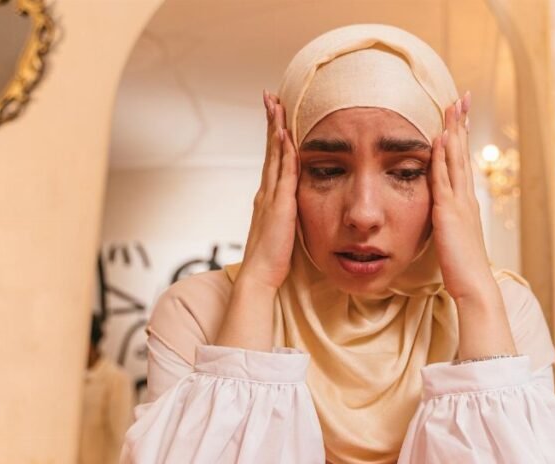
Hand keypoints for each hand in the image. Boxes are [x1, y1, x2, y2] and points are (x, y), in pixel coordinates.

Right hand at [234, 91, 299, 291]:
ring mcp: (270, 196)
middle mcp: (266, 192)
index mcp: (267, 198)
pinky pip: (283, 171)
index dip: (274, 136)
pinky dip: (283, 151)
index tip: (276, 115)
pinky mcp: (279, 204)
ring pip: (274, 154)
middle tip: (270, 96)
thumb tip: (294, 210)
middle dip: (271, 121)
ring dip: (275, 127)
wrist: (260, 275)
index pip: (272, 159)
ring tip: (276, 104)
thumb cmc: (272, 259)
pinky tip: (285, 134)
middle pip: (270, 149)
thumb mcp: (282, 231)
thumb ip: (286, 216)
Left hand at [429, 92, 497, 302]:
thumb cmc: (464, 270)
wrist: (475, 286)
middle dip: (462, 124)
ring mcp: (460, 203)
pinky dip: (442, 156)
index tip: (461, 116)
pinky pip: (444, 177)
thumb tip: (444, 217)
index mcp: (467, 204)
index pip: (462, 164)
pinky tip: (439, 138)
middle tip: (462, 98)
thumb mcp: (455, 240)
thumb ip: (450, 224)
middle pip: (462, 153)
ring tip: (453, 106)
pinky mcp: (449, 212)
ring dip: (454, 131)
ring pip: (456, 159)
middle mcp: (467, 198)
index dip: (461, 139)